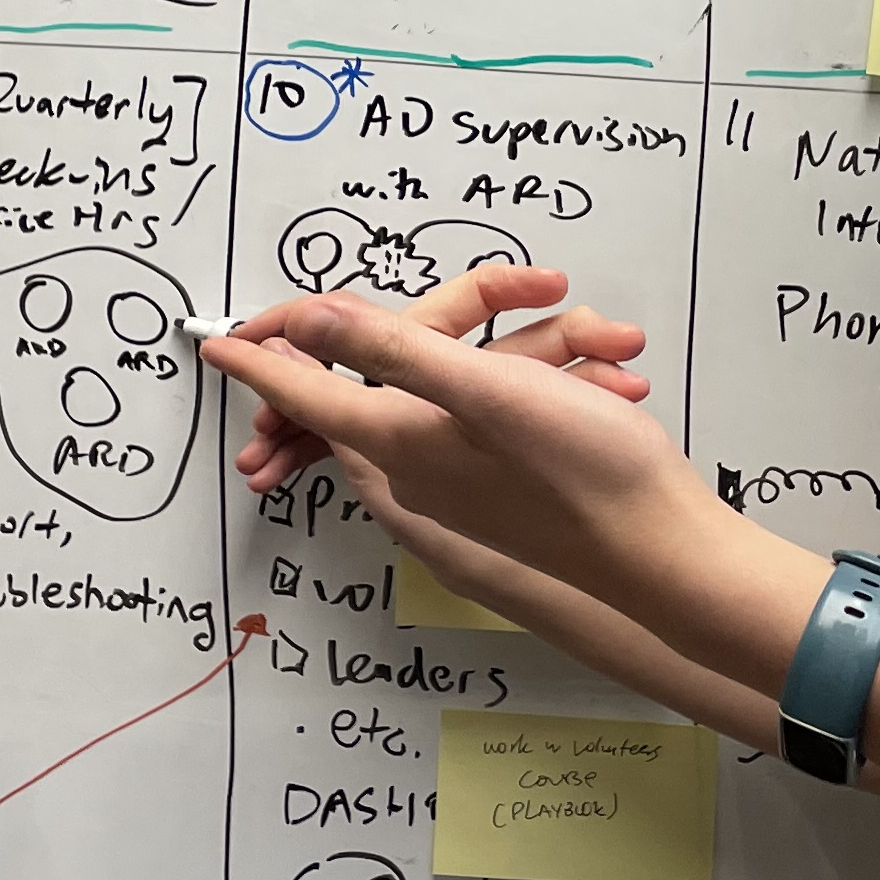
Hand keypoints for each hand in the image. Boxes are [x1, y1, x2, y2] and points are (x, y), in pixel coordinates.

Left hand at [204, 289, 709, 621]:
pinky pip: (451, 444)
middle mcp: (412, 479)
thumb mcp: (487, 390)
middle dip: (335, 363)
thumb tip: (307, 320)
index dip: (261, 356)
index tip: (216, 340)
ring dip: (429, 374)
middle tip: (306, 337)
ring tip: (432, 358)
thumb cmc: (586, 472)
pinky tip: (503, 394)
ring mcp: (449, 503)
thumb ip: (393, 349)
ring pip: (409, 421)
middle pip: (346, 408)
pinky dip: (471, 404)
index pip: (306, 392)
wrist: (663, 559)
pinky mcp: (488, 513)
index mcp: (399, 442)